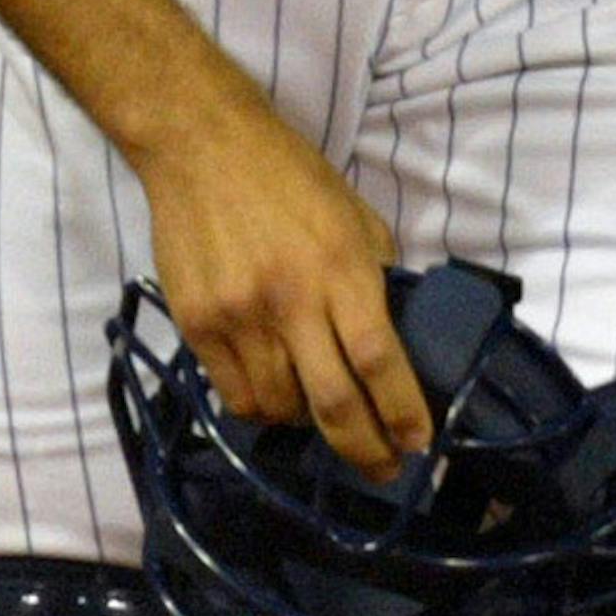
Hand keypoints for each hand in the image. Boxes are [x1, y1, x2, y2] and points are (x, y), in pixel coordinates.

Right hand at [130, 70, 431, 476]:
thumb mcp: (354, 217)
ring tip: (326, 418)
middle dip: (365, 449)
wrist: (202, 147)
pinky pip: (235, 394)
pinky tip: (277, 396)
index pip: (379, 360)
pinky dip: (263, 407)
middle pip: (333, 402)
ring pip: (281, 407)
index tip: (418, 442)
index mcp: (340, 269)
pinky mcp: (197, 325)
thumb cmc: (290, 177)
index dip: (401, 412)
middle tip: (384, 469)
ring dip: (310, 425)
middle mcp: (290, 300)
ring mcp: (239, 317)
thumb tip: (397, 339)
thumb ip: (376, 278)